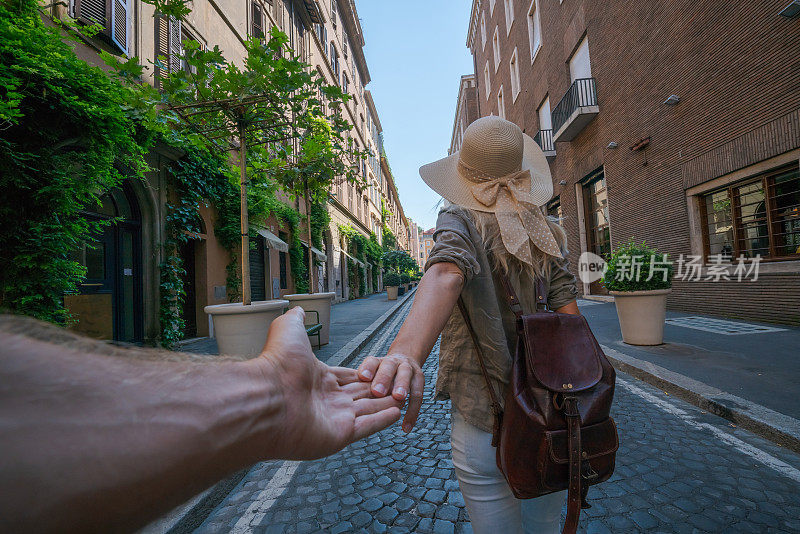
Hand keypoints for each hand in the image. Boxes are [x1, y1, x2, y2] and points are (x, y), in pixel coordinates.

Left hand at [256, 307, 401, 459]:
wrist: (266, 397)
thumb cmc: (277, 363)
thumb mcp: (288, 329)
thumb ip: (296, 320)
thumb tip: (297, 309)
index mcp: (317, 380)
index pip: (347, 378)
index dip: (364, 375)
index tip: (380, 372)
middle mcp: (326, 401)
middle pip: (360, 395)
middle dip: (379, 391)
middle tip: (399, 387)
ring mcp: (333, 420)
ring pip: (367, 410)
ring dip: (385, 404)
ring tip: (404, 399)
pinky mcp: (339, 436)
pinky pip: (367, 427)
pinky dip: (382, 420)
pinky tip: (398, 413)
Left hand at [357, 354, 424, 432]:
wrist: (404, 360)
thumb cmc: (381, 374)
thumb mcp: (370, 374)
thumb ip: (358, 384)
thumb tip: (343, 398)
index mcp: (378, 362)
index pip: (372, 362)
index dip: (368, 369)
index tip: (363, 377)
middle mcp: (394, 363)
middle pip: (389, 366)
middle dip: (384, 378)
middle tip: (378, 392)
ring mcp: (408, 370)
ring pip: (406, 376)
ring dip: (402, 387)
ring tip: (399, 400)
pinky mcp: (419, 381)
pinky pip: (417, 397)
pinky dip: (412, 412)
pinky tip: (406, 427)